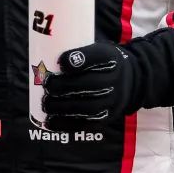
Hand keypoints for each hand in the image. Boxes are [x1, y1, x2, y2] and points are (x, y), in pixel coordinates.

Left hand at [41, 29, 173, 125]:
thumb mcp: (97, 49)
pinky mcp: (108, 117)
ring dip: (63, 106)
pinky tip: (50, 122)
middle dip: (65, 86)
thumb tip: (41, 49)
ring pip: (88, 106)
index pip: (96, 57)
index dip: (78, 60)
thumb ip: (76, 51)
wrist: (133, 79)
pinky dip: (67, 124)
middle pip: (90, 84)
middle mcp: (115, 79)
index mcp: (110, 57)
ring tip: (46, 103)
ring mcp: (113, 100)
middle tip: (47, 84)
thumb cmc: (102, 62)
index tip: (60, 61)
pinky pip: (88, 123)